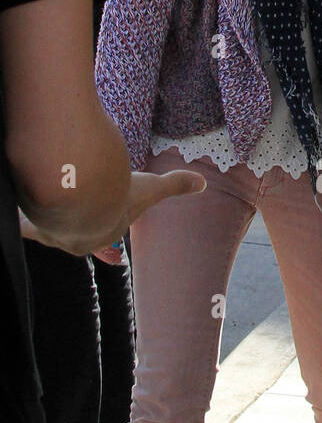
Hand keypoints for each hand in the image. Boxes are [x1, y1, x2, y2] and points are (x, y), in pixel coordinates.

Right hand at [18, 168, 205, 257]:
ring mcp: (54, 235)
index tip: (108, 235)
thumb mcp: (152, 187)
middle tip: (76, 214)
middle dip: (75, 224)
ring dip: (47, 218)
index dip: (105, 232)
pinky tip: (14, 221)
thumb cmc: (118, 194)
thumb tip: (202, 181)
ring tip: (44, 207)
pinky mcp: (33, 225)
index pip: (103, 236)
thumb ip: (176, 184)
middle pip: (74, 234)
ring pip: (48, 227)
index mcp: (104, 235)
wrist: (81, 196)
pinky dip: (20, 222)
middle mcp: (77, 241)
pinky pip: (24, 227)